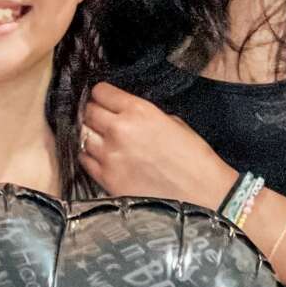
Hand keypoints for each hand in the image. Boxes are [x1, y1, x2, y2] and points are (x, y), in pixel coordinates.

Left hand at [81, 83, 234, 209]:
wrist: (202, 194)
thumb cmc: (195, 158)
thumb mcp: (174, 122)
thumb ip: (144, 116)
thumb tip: (126, 116)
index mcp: (139, 111)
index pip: (101, 92)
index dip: (102, 94)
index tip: (104, 99)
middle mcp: (120, 130)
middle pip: (88, 112)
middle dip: (94, 113)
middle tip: (102, 119)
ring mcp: (110, 156)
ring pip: (83, 135)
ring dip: (91, 135)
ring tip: (101, 139)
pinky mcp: (107, 179)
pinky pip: (85, 161)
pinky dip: (90, 157)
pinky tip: (102, 158)